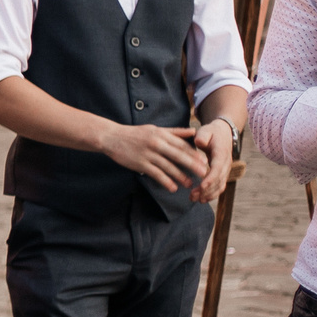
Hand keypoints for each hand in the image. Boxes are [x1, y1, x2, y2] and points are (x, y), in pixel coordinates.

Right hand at [97, 121, 211, 192]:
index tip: (205, 161)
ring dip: (180, 176)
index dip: (194, 154)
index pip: (182, 145)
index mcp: (161, 134)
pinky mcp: (140, 164)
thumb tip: (193, 131)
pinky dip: (165, 181)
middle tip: (204, 173)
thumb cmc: (134, 133)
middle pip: (178, 155)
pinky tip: (172, 188)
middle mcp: (156, 143)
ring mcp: (148, 154)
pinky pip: (156, 174)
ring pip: (168, 167)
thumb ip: (175, 131)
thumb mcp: (155, 129)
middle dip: (192, 165)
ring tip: (189, 184)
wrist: (111, 137)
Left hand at [191, 118, 235, 203]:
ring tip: (194, 199)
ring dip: (208, 194)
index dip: (211, 178)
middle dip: (206, 190)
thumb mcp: (205, 131)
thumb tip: (199, 142)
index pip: (218, 168)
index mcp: (221, 153)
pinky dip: (212, 194)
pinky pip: (220, 186)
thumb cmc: (211, 132)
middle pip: (219, 180)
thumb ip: (202, 136)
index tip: (202, 186)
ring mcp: (226, 169)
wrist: (223, 133)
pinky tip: (201, 199)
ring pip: (220, 185)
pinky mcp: (223, 173)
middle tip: (192, 196)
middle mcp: (226, 163)